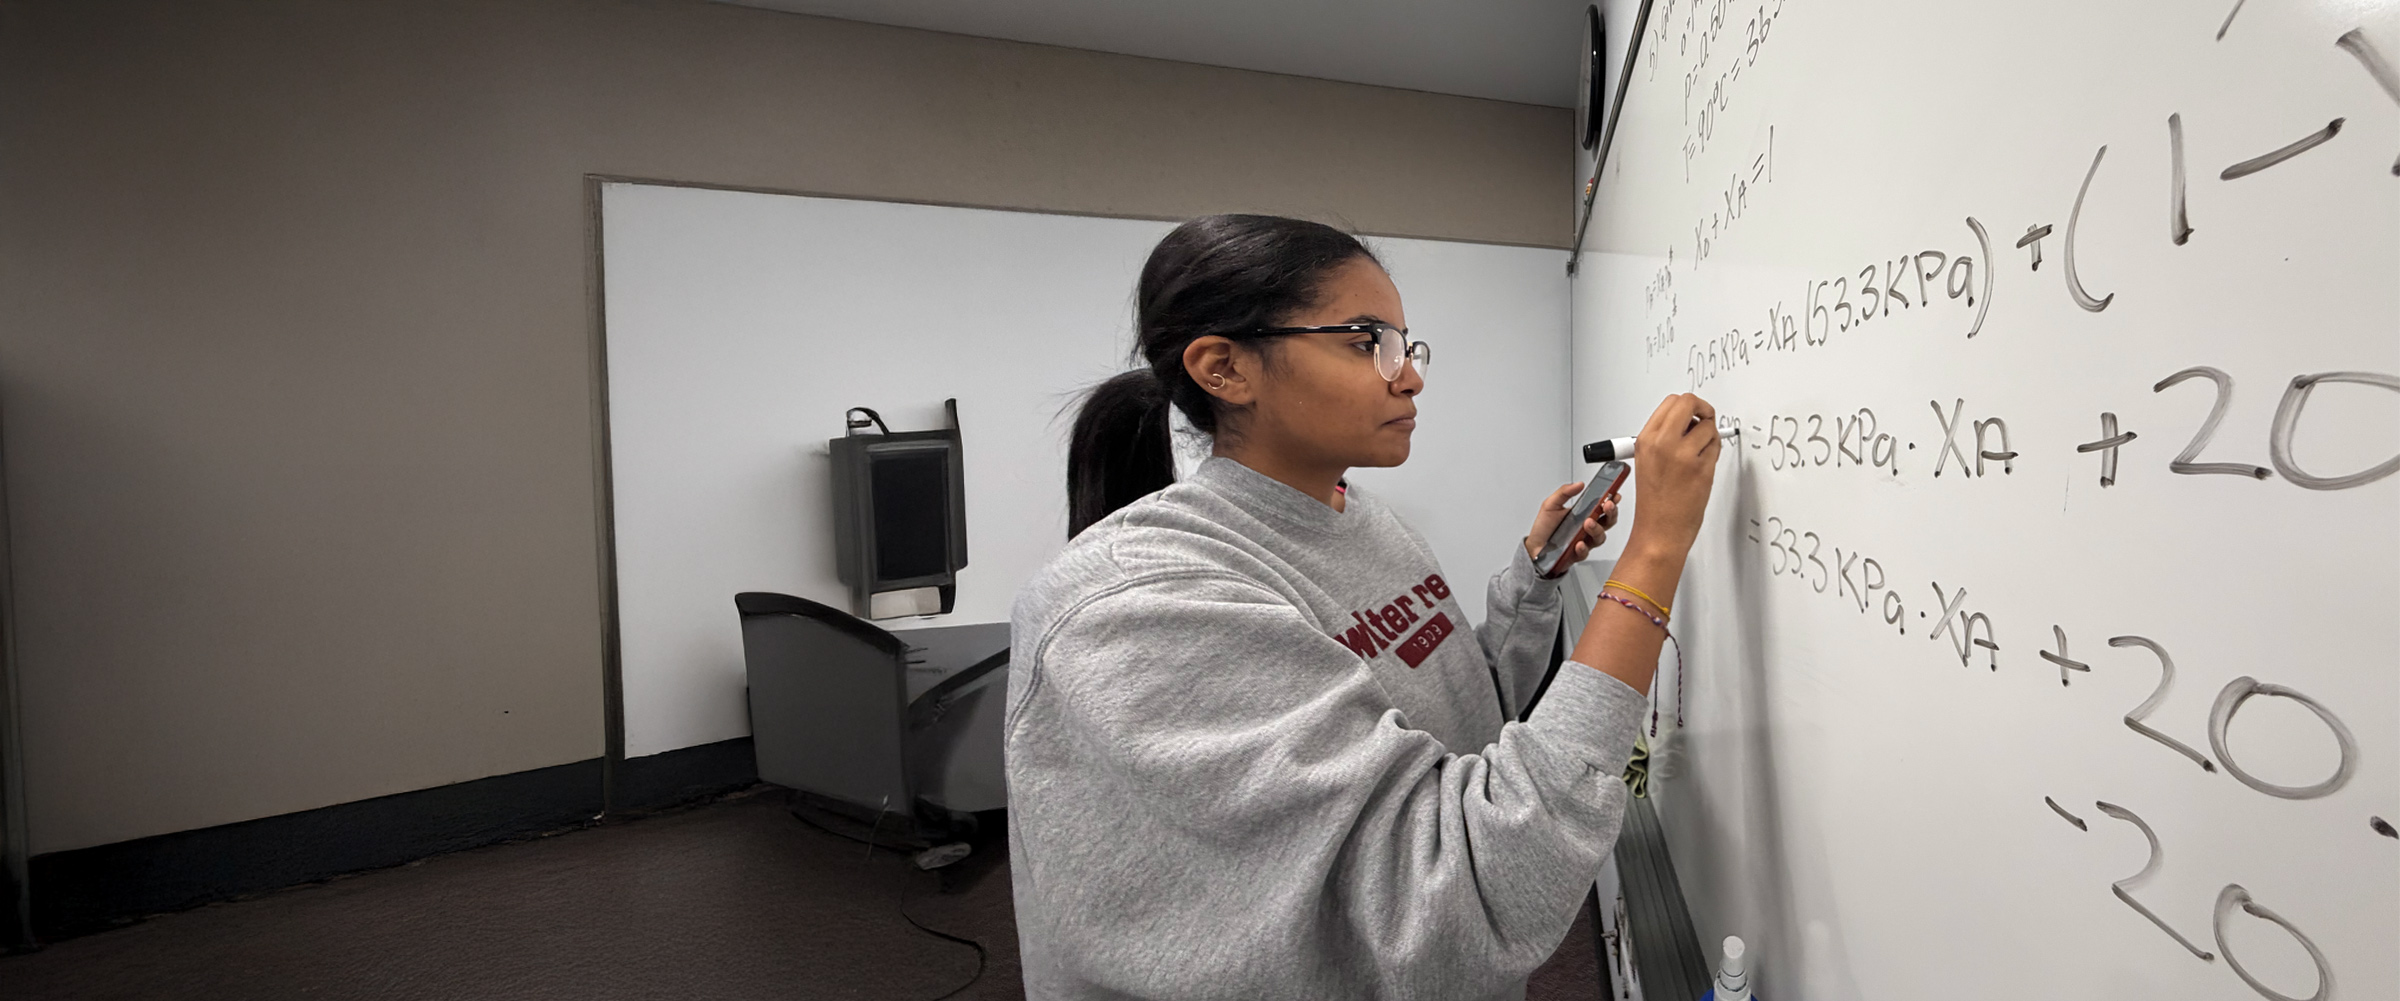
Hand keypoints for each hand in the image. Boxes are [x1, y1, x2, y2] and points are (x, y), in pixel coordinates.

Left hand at [1523, 480, 1617, 574]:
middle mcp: (1587, 528)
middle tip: (1607, 506)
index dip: (1612, 500)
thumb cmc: (1544, 527)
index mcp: (1584, 514)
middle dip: (1611, 513)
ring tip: (1588, 523)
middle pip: (1608, 521)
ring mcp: (1584, 541)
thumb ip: (1564, 492)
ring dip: (1596, 529)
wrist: (1534, 546)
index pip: (1603, 507)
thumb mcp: (1551, 505)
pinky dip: (1583, 548)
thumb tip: (1579, 484)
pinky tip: (1579, 543)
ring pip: (1600, 537)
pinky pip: (1585, 552)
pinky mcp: (1577, 554)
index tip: (1614, 494)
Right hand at [1623, 393, 1722, 558]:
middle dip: (1702, 409)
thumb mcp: (1648, 461)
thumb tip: (1689, 420)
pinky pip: (1716, 446)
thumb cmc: (1655, 502)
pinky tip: (1703, 466)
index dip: (1688, 405)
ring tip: (1700, 454)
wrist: (1659, 531)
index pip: (1671, 402)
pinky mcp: (1701, 468)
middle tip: (1704, 421)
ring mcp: (1683, 454)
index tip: (1693, 414)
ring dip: (1709, 435)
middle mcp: (1663, 443)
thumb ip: (1665, 437)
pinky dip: (1714, 451)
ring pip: (1708, 424)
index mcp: (1646, 440)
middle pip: (1689, 402)